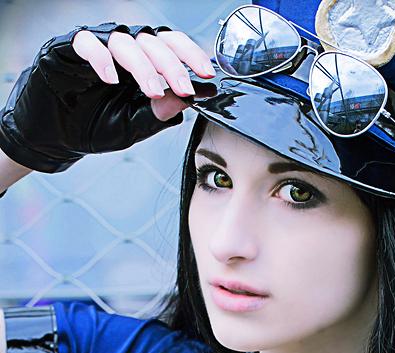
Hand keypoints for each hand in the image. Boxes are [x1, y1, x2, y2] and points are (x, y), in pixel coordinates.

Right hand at [0, 22, 215, 173]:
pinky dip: (101, 60)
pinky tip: (111, 80)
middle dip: (172, 66)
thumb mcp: (132, 127)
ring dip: (143, 66)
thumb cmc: (93, 127)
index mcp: (141, 62)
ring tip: (152, 91)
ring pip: (125, 41)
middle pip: (153, 42)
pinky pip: (87, 43)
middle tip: (184, 89)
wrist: (55, 137)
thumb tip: (187, 101)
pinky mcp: (66, 49)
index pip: (170, 47)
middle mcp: (121, 48)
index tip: (207, 76)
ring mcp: (95, 45)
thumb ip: (157, 115)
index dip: (190, 56)